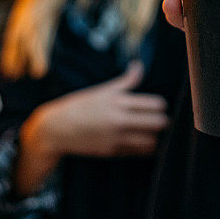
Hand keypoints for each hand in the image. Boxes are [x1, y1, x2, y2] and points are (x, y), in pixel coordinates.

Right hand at [27, 62, 168, 157]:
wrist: (58, 128)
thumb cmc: (80, 105)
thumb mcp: (103, 90)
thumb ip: (126, 81)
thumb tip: (139, 65)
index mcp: (118, 101)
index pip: (156, 104)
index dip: (160, 105)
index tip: (156, 106)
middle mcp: (119, 119)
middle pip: (159, 123)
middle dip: (162, 121)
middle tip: (156, 119)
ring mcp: (116, 137)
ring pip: (153, 141)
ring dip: (155, 136)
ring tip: (150, 132)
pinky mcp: (113, 152)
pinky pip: (139, 153)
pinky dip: (144, 148)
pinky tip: (140, 141)